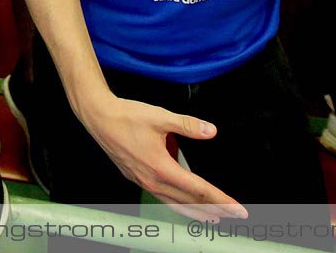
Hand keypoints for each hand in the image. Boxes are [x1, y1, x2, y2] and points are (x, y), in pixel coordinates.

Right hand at [75, 92, 244, 220]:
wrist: (98, 117)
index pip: (198, 190)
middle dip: (214, 210)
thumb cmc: (126, 116)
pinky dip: (178, 206)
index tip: (237, 209)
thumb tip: (211, 131)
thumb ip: (188, 125)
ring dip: (195, 213)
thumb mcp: (160, 117)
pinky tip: (182, 204)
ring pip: (174, 205)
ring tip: (212, 218)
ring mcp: (143, 181)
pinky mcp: (136, 178)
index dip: (221, 200)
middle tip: (233, 216)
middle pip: (189, 202)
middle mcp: (152, 180)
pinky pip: (162, 199)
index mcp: (161, 167)